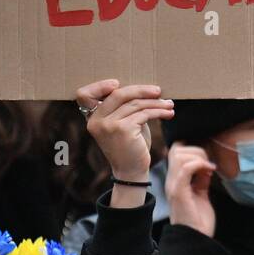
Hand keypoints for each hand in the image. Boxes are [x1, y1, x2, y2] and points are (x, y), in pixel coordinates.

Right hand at [76, 79, 173, 206]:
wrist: (131, 171)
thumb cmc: (130, 146)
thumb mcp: (123, 124)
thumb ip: (124, 107)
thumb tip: (144, 88)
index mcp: (91, 118)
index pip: (84, 94)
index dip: (99, 85)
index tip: (117, 83)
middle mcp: (96, 121)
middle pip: (118, 94)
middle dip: (141, 90)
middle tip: (158, 90)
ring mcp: (108, 125)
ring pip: (135, 104)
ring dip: (155, 102)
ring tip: (169, 104)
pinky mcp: (123, 129)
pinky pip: (144, 114)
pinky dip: (159, 112)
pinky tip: (168, 113)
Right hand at [166, 142, 216, 236]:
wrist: (195, 238)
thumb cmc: (198, 220)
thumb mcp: (201, 194)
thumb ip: (201, 179)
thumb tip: (207, 165)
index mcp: (175, 180)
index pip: (176, 151)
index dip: (192, 149)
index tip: (208, 160)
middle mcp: (171, 180)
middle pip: (176, 149)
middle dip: (196, 150)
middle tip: (209, 163)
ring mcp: (174, 185)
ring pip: (179, 155)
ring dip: (198, 156)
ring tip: (209, 168)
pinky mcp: (179, 192)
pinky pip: (185, 168)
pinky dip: (199, 164)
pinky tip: (209, 171)